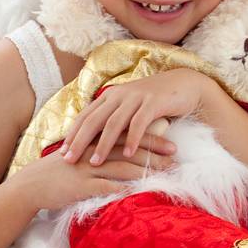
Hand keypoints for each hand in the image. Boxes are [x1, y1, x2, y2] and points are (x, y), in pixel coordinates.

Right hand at [11, 145, 170, 214]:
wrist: (30, 187)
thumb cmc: (60, 173)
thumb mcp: (81, 157)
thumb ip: (103, 151)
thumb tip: (128, 151)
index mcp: (94, 142)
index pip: (128, 137)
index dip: (152, 141)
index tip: (173, 146)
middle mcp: (92, 152)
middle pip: (129, 150)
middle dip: (156, 155)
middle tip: (176, 160)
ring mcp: (86, 169)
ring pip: (120, 167)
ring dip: (145, 172)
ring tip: (165, 177)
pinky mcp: (79, 186)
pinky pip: (104, 186)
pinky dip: (122, 189)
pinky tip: (138, 192)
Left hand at [60, 70, 207, 164]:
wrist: (185, 85)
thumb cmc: (157, 101)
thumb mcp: (131, 107)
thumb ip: (116, 117)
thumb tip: (97, 138)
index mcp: (110, 96)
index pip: (85, 116)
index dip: (72, 134)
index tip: (62, 153)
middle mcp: (119, 95)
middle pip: (93, 120)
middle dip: (79, 141)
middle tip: (69, 160)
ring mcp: (136, 97)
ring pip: (113, 123)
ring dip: (103, 144)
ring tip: (95, 162)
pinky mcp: (153, 102)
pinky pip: (139, 123)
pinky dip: (132, 139)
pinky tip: (128, 154)